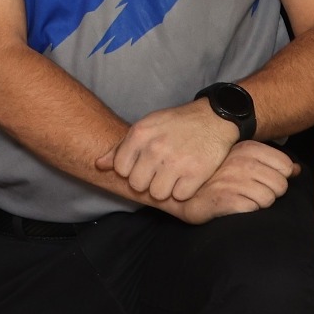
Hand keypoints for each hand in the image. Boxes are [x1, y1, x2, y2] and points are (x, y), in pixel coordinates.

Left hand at [100, 99, 238, 205]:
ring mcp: (176, 161)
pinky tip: (188, 177)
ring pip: (158, 194)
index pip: (120, 169)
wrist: (215, 117)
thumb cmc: (177, 123)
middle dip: (148, 182)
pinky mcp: (196, 173)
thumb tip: (99, 165)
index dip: (131, 170)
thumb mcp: (147, 126)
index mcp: (140, 134)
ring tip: (175, 175)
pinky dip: (185, 191)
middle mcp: (156, 148)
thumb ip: (121, 147)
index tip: (144, 165)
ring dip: (166, 189)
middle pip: (138, 185)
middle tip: (160, 172)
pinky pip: (180, 196)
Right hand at [163, 142, 292, 223]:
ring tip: (242, 201)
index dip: (279, 178)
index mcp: (247, 148)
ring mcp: (231, 179)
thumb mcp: (242, 161)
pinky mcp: (222, 198)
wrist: (178, 188)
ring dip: (259, 204)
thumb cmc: (214, 176)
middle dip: (271, 194)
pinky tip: (235, 208)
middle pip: (280, 185)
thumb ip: (272, 163)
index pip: (285, 165)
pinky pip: (251, 209)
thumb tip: (298, 170)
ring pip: (268, 199)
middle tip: (252, 194)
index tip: (264, 182)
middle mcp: (240, 161)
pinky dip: (247, 211)